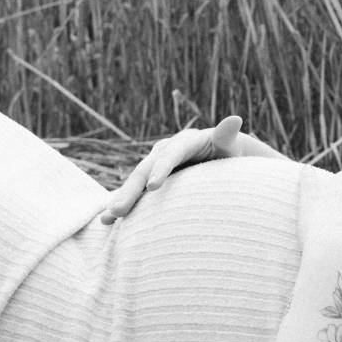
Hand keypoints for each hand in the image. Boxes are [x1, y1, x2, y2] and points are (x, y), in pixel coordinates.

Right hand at [100, 115, 243, 222]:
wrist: (217, 156)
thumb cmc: (226, 152)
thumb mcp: (227, 143)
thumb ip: (227, 135)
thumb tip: (236, 119)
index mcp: (183, 142)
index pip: (171, 155)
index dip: (161, 169)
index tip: (153, 187)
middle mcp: (164, 153)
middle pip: (145, 170)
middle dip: (131, 190)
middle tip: (119, 210)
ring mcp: (154, 166)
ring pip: (135, 183)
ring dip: (121, 200)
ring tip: (107, 219)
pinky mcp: (150, 180)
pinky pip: (134, 193)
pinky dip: (121, 204)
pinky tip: (105, 221)